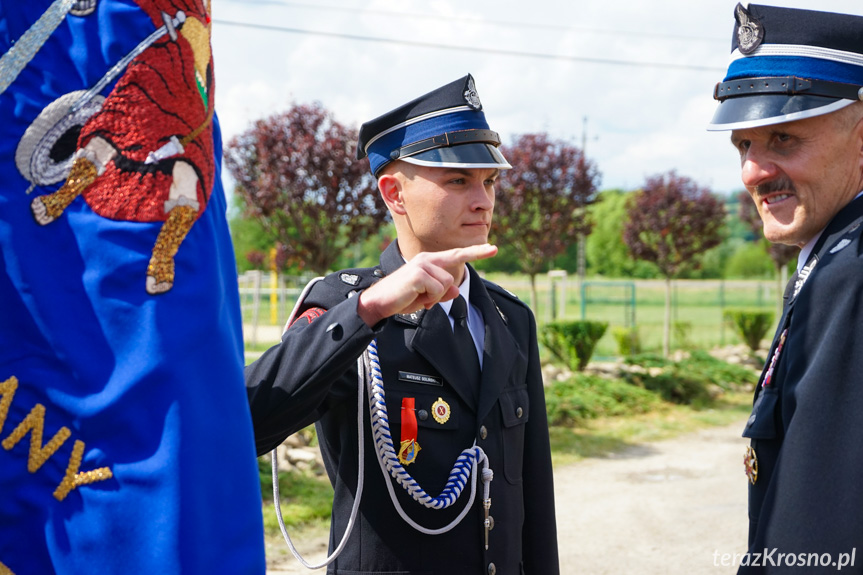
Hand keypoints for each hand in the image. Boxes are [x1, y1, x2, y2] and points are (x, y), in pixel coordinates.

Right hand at [357, 244, 497, 326]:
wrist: (379, 302)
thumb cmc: (403, 298)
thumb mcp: (427, 296)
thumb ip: (442, 292)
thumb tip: (456, 290)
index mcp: (429, 261)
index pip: (456, 255)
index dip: (476, 252)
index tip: (493, 248)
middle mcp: (426, 259)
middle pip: (452, 274)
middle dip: (451, 281)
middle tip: (456, 277)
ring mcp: (422, 265)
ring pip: (447, 284)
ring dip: (435, 297)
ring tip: (418, 298)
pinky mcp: (419, 274)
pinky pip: (437, 290)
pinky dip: (429, 299)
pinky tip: (416, 298)